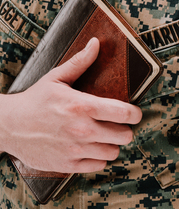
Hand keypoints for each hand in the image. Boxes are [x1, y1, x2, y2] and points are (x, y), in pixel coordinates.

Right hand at [0, 38, 142, 172]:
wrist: (7, 126)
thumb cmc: (34, 101)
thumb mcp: (56, 78)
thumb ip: (80, 62)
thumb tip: (96, 43)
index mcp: (83, 105)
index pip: (125, 113)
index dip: (135, 114)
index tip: (134, 114)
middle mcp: (82, 129)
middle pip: (124, 135)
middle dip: (123, 129)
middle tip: (116, 125)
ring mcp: (75, 148)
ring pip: (114, 152)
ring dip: (111, 145)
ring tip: (103, 137)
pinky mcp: (68, 164)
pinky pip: (99, 165)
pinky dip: (98, 158)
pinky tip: (91, 148)